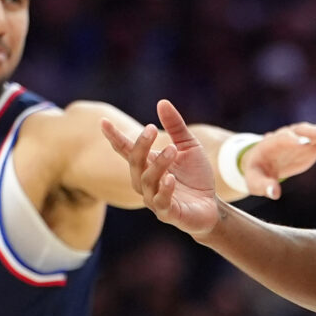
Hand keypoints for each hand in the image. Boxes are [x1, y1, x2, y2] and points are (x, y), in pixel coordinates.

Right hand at [104, 100, 222, 234]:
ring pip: (148, 180)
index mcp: (148, 164)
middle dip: (141, 145)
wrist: (212, 205)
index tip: (103, 121)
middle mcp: (146, 182)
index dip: (114, 137)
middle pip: (135, 163)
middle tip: (152, 128)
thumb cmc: (196, 176)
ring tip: (173, 149)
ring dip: (159, 164)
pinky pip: (161, 202)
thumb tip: (162, 102)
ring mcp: (154, 199)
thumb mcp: (189, 146)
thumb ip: (176, 127)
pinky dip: (165, 190)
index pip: (126, 150)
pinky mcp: (168, 213)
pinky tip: (172, 179)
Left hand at [240, 120, 315, 198]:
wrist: (262, 162)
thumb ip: (264, 186)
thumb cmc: (257, 173)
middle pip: (302, 131)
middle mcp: (289, 136)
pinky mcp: (313, 145)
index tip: (304, 144)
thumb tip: (275, 193)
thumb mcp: (255, 181)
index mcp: (272, 143)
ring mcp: (302, 139)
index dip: (293, 141)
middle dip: (314, 132)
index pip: (283, 139)